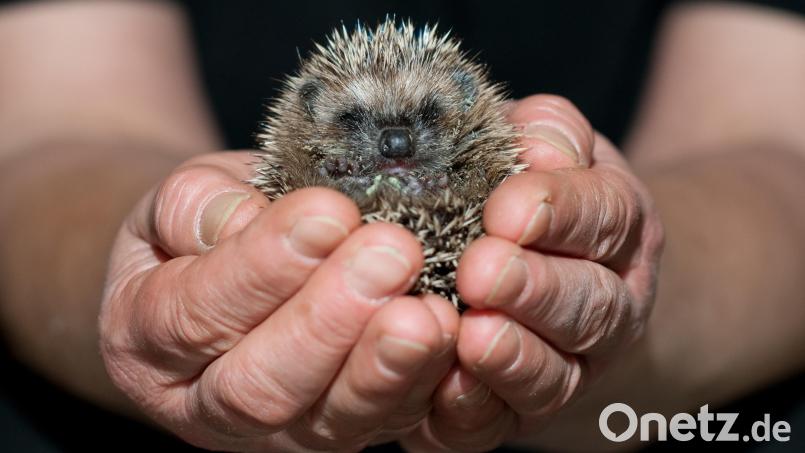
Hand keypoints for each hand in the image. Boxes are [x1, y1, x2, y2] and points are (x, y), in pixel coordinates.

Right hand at [99, 152, 458, 450]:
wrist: (221, 268)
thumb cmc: (204, 228)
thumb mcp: (183, 200)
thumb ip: (197, 206)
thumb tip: (242, 220)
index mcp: (147, 339)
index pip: (196, 314)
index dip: (263, 267)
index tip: (327, 213)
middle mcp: (205, 403)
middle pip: (261, 386)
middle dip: (331, 320)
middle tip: (391, 253)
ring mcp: (277, 428)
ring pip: (328, 422)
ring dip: (386, 367)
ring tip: (429, 312)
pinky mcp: (336, 428)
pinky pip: (384, 423)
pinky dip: (424, 384)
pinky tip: (450, 335)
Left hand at [402, 95, 664, 450]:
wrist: (556, 276)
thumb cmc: (537, 201)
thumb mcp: (550, 148)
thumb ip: (547, 133)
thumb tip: (537, 142)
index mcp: (615, 231)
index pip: (604, 217)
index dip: (560, 212)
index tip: (509, 208)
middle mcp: (606, 307)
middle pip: (588, 306)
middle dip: (535, 290)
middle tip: (481, 273)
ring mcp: (568, 367)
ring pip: (554, 376)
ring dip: (513, 359)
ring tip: (472, 336)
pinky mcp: (516, 411)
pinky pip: (500, 424)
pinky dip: (475, 411)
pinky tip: (445, 389)